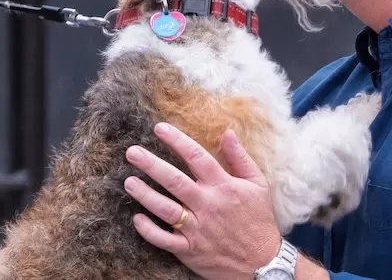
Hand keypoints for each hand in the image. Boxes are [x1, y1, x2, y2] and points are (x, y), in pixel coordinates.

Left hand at [124, 122, 284, 279]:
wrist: (262, 263)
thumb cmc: (259, 221)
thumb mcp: (258, 185)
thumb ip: (240, 158)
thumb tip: (228, 132)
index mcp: (223, 186)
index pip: (196, 157)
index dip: (176, 140)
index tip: (159, 129)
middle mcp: (208, 205)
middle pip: (174, 181)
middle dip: (151, 165)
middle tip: (132, 152)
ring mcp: (197, 229)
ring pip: (165, 209)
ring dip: (145, 195)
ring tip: (129, 182)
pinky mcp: (190, 249)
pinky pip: (164, 240)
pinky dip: (149, 230)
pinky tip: (137, 218)